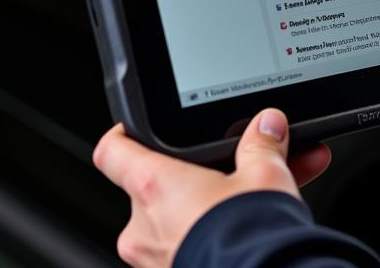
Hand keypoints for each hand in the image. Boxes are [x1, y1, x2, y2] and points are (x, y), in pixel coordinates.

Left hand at [93, 108, 330, 267]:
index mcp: (155, 187)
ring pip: (178, 219)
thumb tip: (267, 126)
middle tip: (234, 171)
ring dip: (212, 206)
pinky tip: (252, 228)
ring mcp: (154, 261)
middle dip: (197, 177)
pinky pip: (190, 245)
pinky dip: (216, 233)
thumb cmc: (248, 237)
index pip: (112, 152)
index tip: (132, 129)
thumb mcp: (264, 175)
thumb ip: (261, 145)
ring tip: (258, 200)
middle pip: (157, 186)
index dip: (122, 135)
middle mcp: (143, 227)